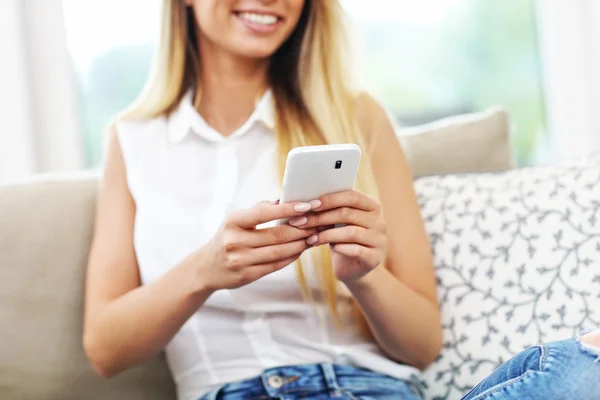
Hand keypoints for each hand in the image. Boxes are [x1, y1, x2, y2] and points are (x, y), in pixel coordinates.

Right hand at [196, 200, 316, 290]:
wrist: (206, 268)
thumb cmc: (228, 237)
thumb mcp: (236, 220)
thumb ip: (259, 209)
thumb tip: (285, 198)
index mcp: (233, 221)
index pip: (264, 212)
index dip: (288, 209)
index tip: (308, 205)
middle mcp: (235, 241)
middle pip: (277, 234)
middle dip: (302, 228)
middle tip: (319, 222)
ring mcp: (241, 260)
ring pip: (280, 251)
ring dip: (301, 244)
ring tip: (314, 236)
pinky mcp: (247, 275)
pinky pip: (276, 265)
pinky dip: (292, 256)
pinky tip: (301, 249)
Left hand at [288, 191, 385, 282]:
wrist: (352, 268)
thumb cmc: (341, 239)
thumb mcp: (336, 222)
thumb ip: (329, 209)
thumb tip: (305, 201)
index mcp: (371, 206)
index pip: (352, 196)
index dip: (330, 199)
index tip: (309, 204)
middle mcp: (379, 221)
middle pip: (348, 214)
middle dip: (321, 217)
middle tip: (300, 222)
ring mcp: (379, 240)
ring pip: (351, 233)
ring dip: (326, 235)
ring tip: (310, 238)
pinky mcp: (375, 258)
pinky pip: (356, 250)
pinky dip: (339, 248)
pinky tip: (326, 248)